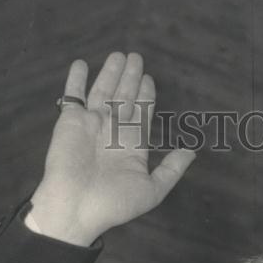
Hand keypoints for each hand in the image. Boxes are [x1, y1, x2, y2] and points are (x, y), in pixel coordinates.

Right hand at [30, 51, 195, 245]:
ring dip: (110, 72)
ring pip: (103, 91)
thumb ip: (172, 170)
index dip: (146, 95)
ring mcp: (91, 125)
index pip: (142, 113)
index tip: (149, 78)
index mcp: (132, 145)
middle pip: (125, 97)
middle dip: (131, 77)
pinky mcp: (70, 121)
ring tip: (118, 54)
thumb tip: (192, 151)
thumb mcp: (152, 191)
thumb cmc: (114, 203)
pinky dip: (76, 79)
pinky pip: (73, 95)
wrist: (76, 207)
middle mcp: (112, 131)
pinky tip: (81, 64)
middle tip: (136, 56)